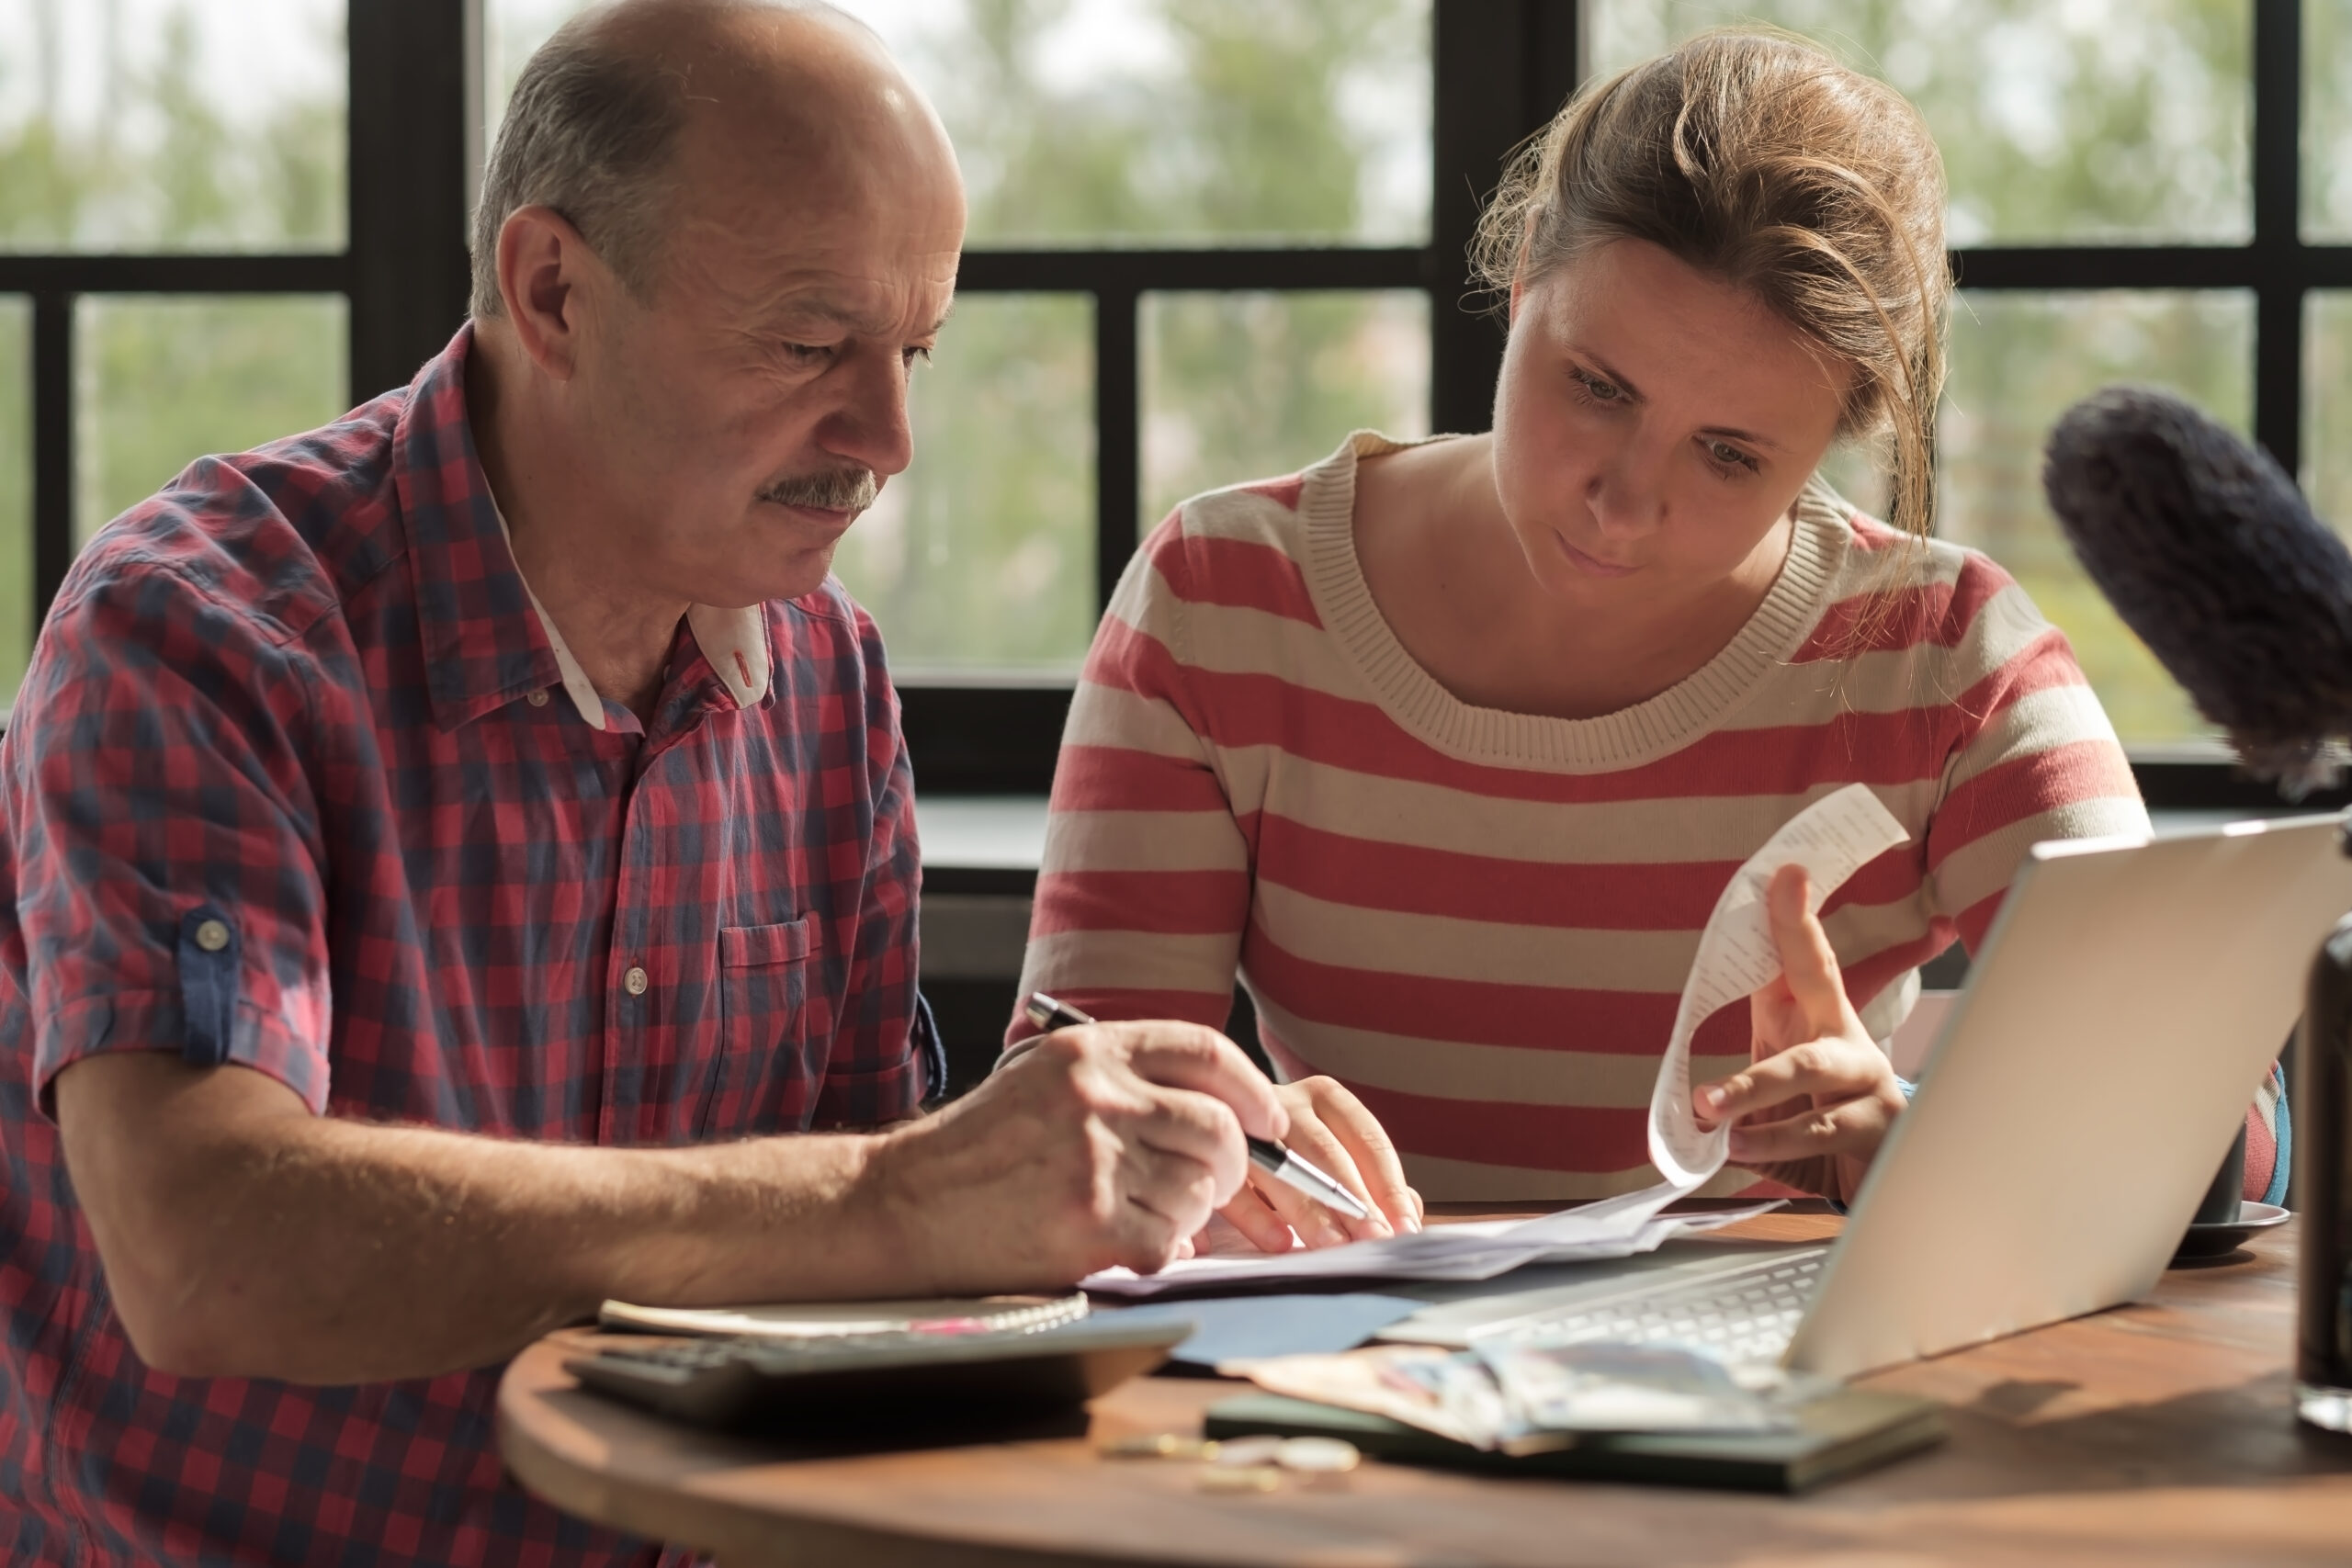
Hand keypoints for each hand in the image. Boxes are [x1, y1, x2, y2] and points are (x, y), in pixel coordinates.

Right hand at [868, 1019, 1285, 1289]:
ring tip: (1144, 1215)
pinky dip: (1160, 1250)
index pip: (1205, 1050)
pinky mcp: (1088, 1220)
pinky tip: (1123, 1245)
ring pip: (1199, 1190)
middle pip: (1218, 1127)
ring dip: (1188, 1213)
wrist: (903, 1202)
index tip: (1269, 1119)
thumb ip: (1121, 1078)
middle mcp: (1097, 1096)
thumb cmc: (979, 1147)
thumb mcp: (1045, 1079)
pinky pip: (1169, 1240)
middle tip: (1215, 1187)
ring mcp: (1094, 1158)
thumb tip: (1218, 1105)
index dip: (1251, 1088)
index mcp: (1090, 1051)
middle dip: (1232, 1165)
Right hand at [1214, 1075, 1422, 1251]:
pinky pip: (1234, 1187)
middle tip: (1373, 1240)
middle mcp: (1284, 1102)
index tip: (1404, 1228)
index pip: (1367, 1139)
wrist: (1207, 1134)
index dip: (1389, 1187)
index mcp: (1324, 1098)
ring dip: (1308, 1211)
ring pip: (1280, 1169)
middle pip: (1325, 1151)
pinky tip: (1279, 1243)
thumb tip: (1409, 1214)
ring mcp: (1242, 1125)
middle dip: (1352, 1200)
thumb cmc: (1292, 1157)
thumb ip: (1374, 1183)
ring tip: (1332, 1247)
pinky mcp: (1208, 1154)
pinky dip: (1255, 1217)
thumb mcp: (1335, 1158)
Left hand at [1692, 865, 1905, 1201]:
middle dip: (1785, 954)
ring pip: (1808, 1067)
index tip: (1786, 872)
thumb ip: (1744, 1080)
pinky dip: (1772, 1143)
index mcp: (1819, 1016)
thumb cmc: (1818, 1120)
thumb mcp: (1779, 1092)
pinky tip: (1740, 1151)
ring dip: (1751, 1090)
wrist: (1877, 1181)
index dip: (1795, 917)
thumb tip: (1692, 1105)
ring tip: (1709, 1108)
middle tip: (1738, 964)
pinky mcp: (1881, 1127)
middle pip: (1817, 988)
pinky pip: (1819, 1132)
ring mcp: (1871, 1079)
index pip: (1806, 958)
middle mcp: (1849, 1038)